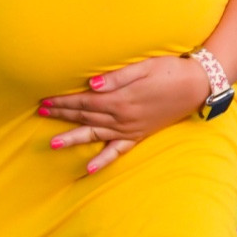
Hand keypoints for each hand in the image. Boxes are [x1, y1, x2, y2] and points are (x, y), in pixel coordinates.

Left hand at [38, 56, 209, 173]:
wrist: (196, 86)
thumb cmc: (169, 70)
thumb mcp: (143, 67)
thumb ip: (116, 77)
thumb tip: (90, 85)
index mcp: (120, 99)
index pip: (83, 101)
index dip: (63, 101)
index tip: (44, 99)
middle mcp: (122, 117)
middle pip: (85, 116)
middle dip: (61, 114)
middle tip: (39, 112)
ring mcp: (130, 129)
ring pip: (95, 134)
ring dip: (73, 138)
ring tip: (53, 143)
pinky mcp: (138, 135)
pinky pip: (118, 151)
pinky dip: (103, 160)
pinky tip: (89, 169)